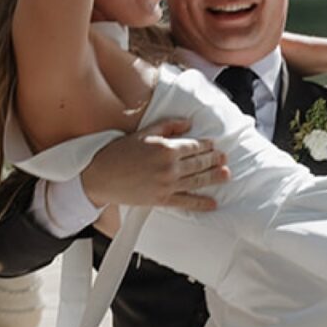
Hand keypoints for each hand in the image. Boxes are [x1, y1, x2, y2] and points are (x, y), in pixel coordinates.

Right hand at [79, 123, 229, 215]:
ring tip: (226, 175)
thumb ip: (168, 126)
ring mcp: (167, 184)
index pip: (194, 146)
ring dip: (214, 178)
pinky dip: (201, 203)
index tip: (214, 145)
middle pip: (200, 163)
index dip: (207, 145)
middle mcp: (169, 166)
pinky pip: (186, 202)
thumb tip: (188, 123)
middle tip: (225, 159)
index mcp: (165, 148)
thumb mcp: (144, 133)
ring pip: (197, 181)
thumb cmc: (119, 153)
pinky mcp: (161, 199)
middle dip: (214, 160)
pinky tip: (213, 203)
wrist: (100, 176)